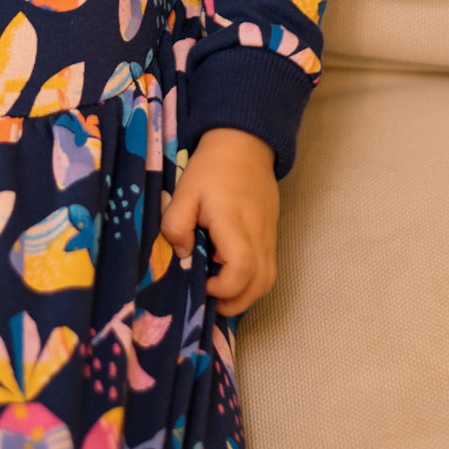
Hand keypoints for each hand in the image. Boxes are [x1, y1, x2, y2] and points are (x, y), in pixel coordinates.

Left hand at [159, 127, 279, 316]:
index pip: (241, 268)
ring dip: (244, 295)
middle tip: (208, 297)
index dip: (222, 287)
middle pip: (260, 285)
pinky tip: (228, 273)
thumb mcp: (185, 191)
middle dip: (234, 302)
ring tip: (218, 289)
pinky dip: (250, 282)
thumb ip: (176, 224)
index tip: (201, 282)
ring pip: (267, 281)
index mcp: (234, 223)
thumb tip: (182, 255)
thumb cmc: (211, 168)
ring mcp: (269, 237)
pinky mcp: (271, 237)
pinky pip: (267, 270)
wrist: (244, 145)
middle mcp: (258, 235)